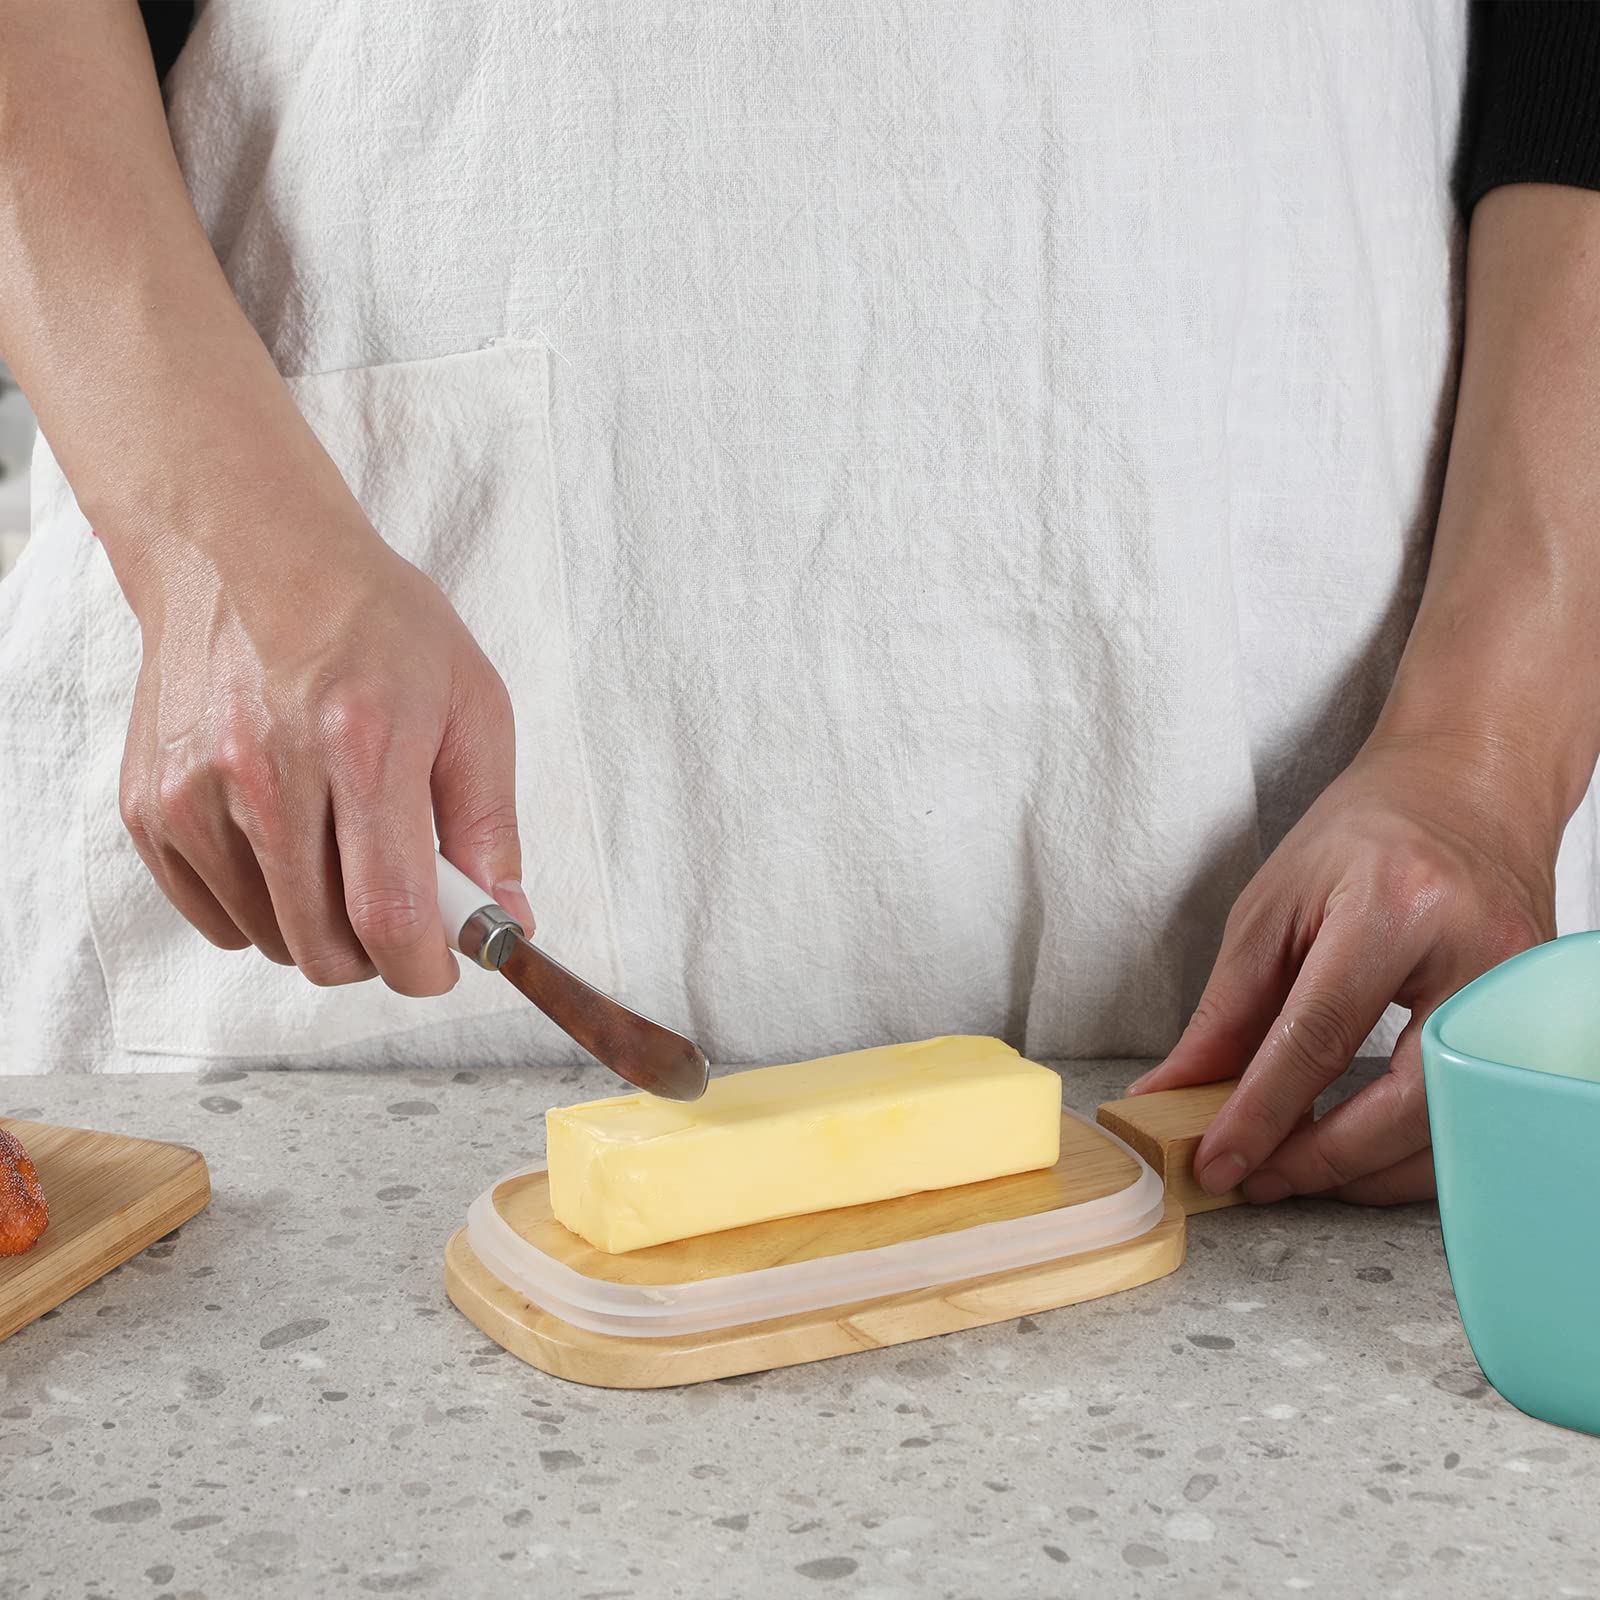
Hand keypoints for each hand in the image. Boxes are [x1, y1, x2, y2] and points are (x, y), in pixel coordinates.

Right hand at [114, 482, 534, 994]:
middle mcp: (267, 774)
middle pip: (323, 948)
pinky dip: (261, 908)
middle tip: (399, 906)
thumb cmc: (373, 623)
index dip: (424, 968)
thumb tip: (504, 925)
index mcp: (362, 744)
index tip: (443, 966)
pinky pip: (215, 918)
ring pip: (270, 940)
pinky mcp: (149, 807)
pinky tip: (286, 845)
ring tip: (341, 850)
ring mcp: (195, 793)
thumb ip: (490, 824)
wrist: (246, 553)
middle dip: (377, 955)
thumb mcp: (470, 703)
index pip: (389, 915)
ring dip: (320, 927)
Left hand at [1128, 731, 1556, 1204]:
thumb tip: (1174, 1091)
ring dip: (1366, 1170)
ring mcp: (1517, 992)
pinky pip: (1475, 1115)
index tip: (1216, 1161)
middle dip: (1322, 1159)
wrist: (1465, 792)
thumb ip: (1227, 1012)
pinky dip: (1410, 1150)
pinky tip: (1354, 1149)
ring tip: (1291, 1169)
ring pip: (1451, 1127)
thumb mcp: (1271, 907)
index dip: (1262, 1114)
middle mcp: (1474, 954)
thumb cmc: (1364, 835)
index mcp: (1395, 908)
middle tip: (1255, 1178)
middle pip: (1405, 1102)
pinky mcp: (1533, 1021)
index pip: (1321, 1040)